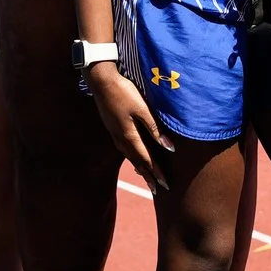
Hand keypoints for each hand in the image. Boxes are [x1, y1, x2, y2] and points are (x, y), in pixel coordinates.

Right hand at [89, 63, 170, 192]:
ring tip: (147, 177)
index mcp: (129, 136)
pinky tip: (133, 156)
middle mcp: (121, 139)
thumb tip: (170, 148)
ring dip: (140, 168)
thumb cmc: (124, 92)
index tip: (165, 185)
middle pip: (137, 162)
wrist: (101, 80)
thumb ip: (155, 128)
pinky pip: (124, 149)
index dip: (156, 173)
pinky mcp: (112, 127)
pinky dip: (132, 157)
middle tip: (157, 189)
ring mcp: (114, 133)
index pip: (147, 159)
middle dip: (148, 176)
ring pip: (129, 156)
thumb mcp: (142, 109)